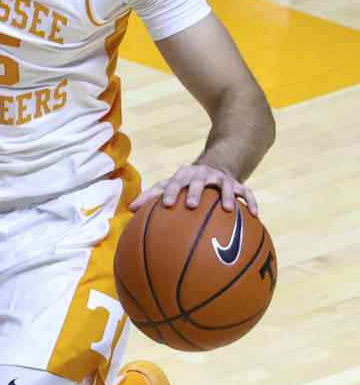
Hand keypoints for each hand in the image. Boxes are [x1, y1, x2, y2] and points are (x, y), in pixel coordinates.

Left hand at [131, 164, 259, 214]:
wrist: (213, 168)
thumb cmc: (184, 184)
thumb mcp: (169, 186)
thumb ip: (150, 197)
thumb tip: (129, 210)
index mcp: (184, 175)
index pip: (175, 181)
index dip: (170, 192)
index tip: (166, 205)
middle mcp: (203, 174)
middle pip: (199, 180)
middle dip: (196, 191)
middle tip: (192, 205)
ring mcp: (221, 179)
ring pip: (225, 185)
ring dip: (228, 196)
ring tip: (229, 210)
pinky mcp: (237, 184)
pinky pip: (247, 192)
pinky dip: (251, 202)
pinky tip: (255, 215)